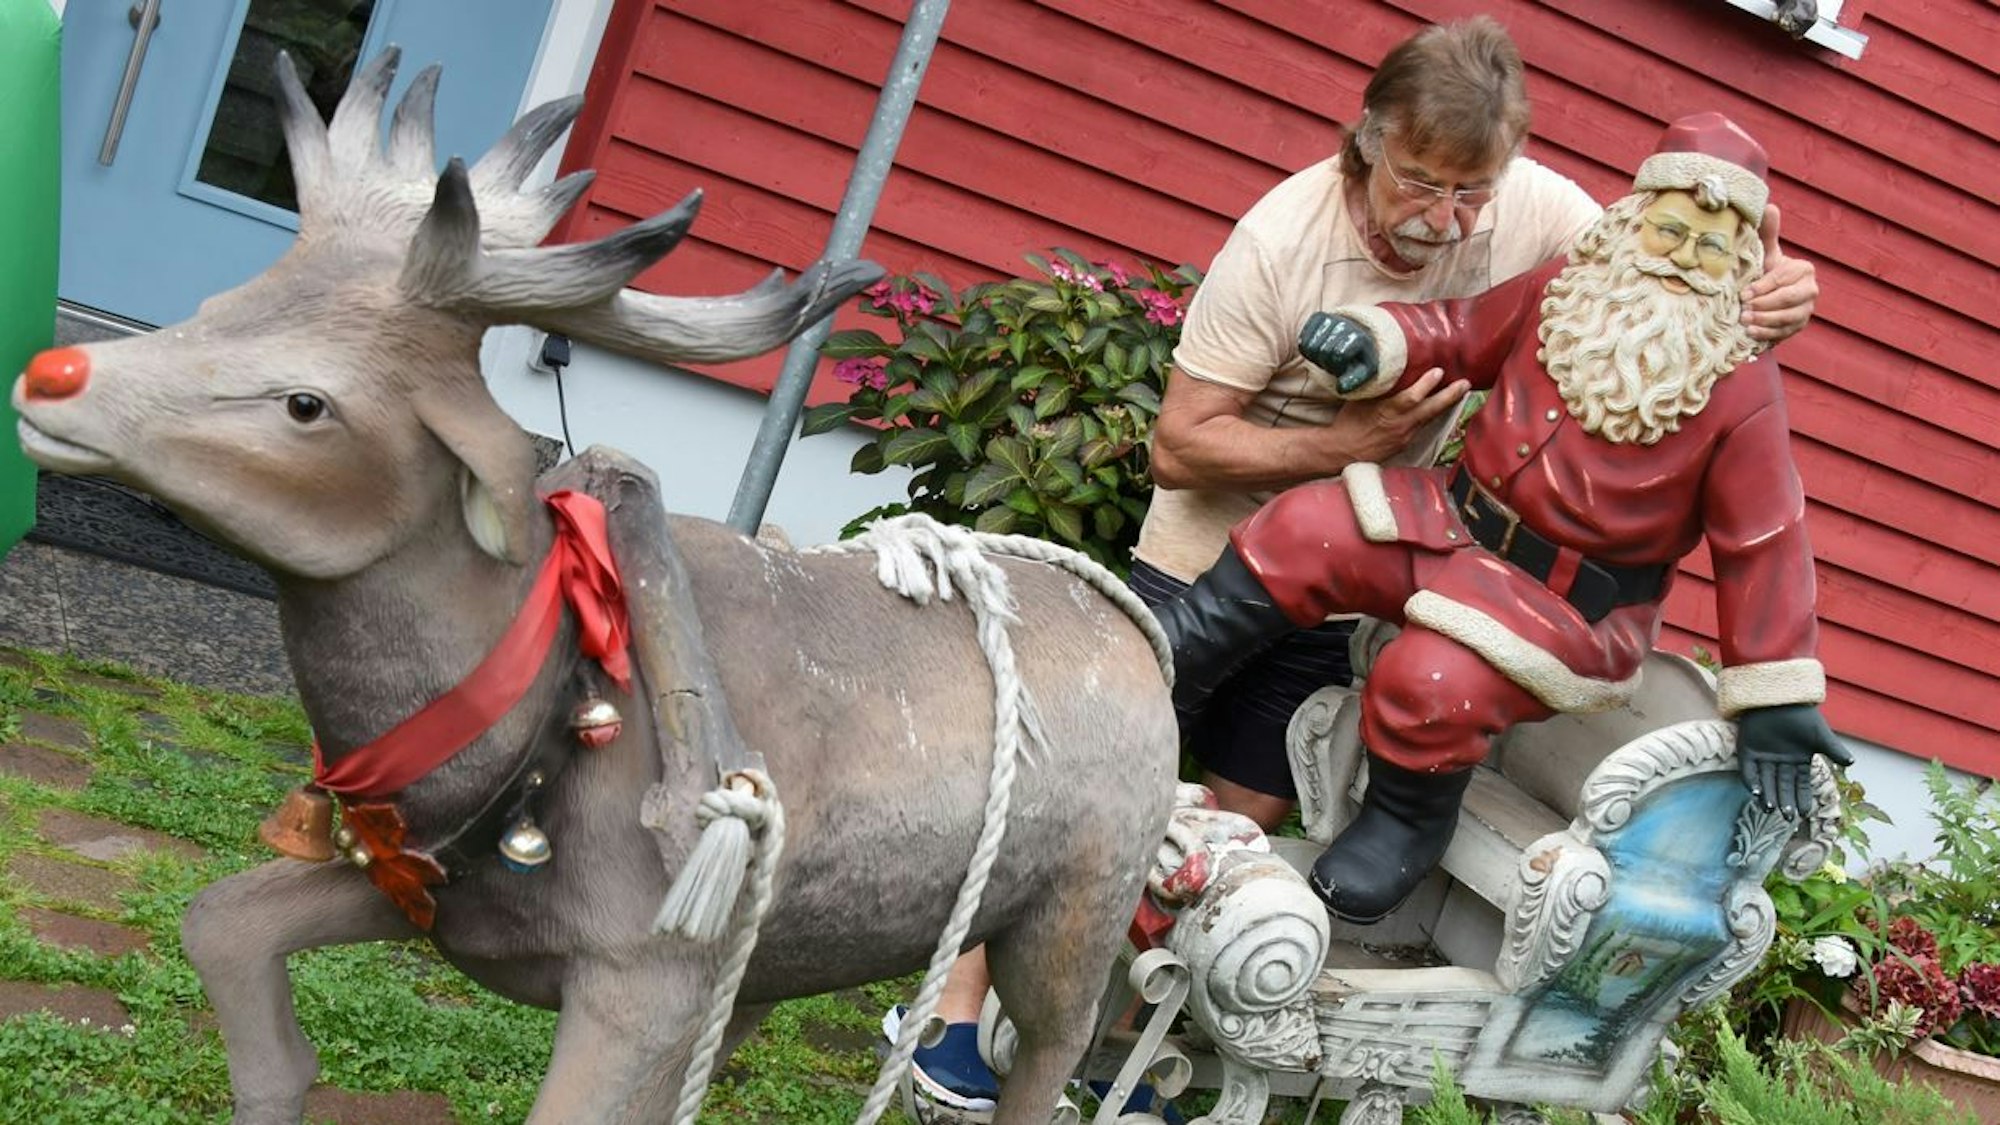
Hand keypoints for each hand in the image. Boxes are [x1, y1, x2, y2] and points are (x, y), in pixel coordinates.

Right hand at [1298, 312, 1379, 393]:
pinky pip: (1303, 342)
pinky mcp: (1318, 317)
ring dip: (1317, 357)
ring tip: (1329, 355)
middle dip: (1327, 363)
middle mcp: (1345, 323)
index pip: (1339, 355)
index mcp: (1359, 337)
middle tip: (1336, 363)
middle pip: (1323, 352)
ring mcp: (1330, 318)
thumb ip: (1354, 380)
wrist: (1357, 336)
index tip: (1345, 367)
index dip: (1338, 367)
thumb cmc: (1360, 357)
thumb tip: (1341, 388)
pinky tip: (1320, 348)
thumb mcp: (1364, 371)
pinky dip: (1308, 350)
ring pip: (1311, 347)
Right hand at [1325, 367, 1469, 463]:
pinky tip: (1435, 408)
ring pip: (1428, 418)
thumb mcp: (1359, 400)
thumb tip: (1387, 367)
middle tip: (1465, 384)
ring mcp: (1405, 436)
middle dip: (1449, 396)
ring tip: (1459, 391)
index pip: (1410, 398)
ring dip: (1444, 405)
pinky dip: (1429, 416)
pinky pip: (1420, 426)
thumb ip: (1377, 387)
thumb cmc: (1348, 422)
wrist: (1341, 452)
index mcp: (1387, 412)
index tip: (1438, 371)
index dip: (1426, 385)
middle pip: (1430, 410)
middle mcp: (1400, 425)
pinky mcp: (1405, 444)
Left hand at [1734, 702, 1853, 817]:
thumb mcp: (1820, 734)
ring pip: (1766, 782)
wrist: (1779, 697)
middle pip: (1783, 787)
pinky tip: (1755, 792)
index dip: (1802, 799)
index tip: (1804, 814)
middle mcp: (1781, 764)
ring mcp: (1764, 758)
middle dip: (1785, 802)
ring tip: (1770, 809)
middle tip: (1787, 817)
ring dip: (1767, 796)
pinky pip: (1749, 770)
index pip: (1801, 785)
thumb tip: (1852, 763)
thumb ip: (1834, 749)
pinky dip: (1751, 781)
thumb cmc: (1802, 715)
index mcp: (1799, 762)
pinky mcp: (1747, 751)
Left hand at [1741, 203, 1817, 343]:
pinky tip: (1751, 334)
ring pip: (1788, 318)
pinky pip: (1786, 332)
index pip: (1783, 279)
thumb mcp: (1764, 253)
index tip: (1743, 293)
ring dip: (1765, 321)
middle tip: (1742, 310)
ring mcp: (1807, 310)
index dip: (1762, 287)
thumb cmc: (1764, 271)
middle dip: (1764, 305)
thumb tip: (1769, 205)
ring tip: (1744, 322)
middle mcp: (1810, 290)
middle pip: (1788, 299)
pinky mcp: (1799, 326)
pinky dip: (1768, 334)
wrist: (1767, 296)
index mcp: (1803, 269)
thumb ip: (1767, 233)